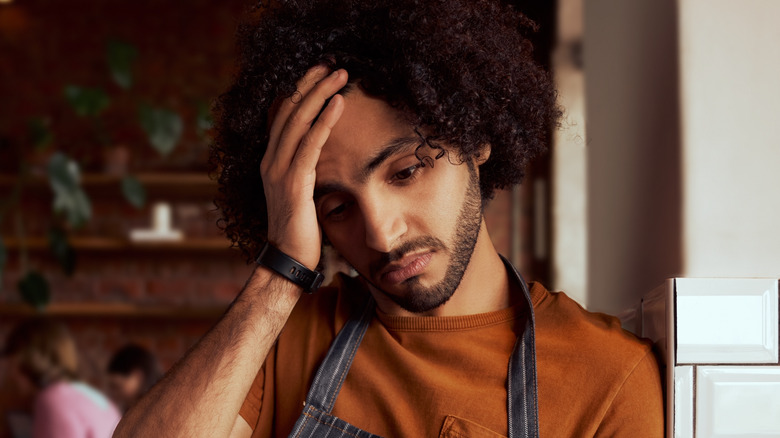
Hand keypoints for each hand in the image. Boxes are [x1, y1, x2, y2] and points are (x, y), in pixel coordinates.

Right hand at [260, 66, 347, 269]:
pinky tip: (338, 103)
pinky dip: (324, 120)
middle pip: (289, 110)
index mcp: (271, 161)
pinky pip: (310, 144)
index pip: (283, 116)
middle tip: (332, 65)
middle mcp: (270, 160)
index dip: (300, 92)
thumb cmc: (299, 231)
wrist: (288, 260)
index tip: (319, 74)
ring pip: (298, 120)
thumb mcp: (301, 193)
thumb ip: (306, 171)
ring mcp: (279, 170)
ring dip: (320, 93)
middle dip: (311, 84)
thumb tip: (323, 158)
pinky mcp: (294, 182)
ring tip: (340, 75)